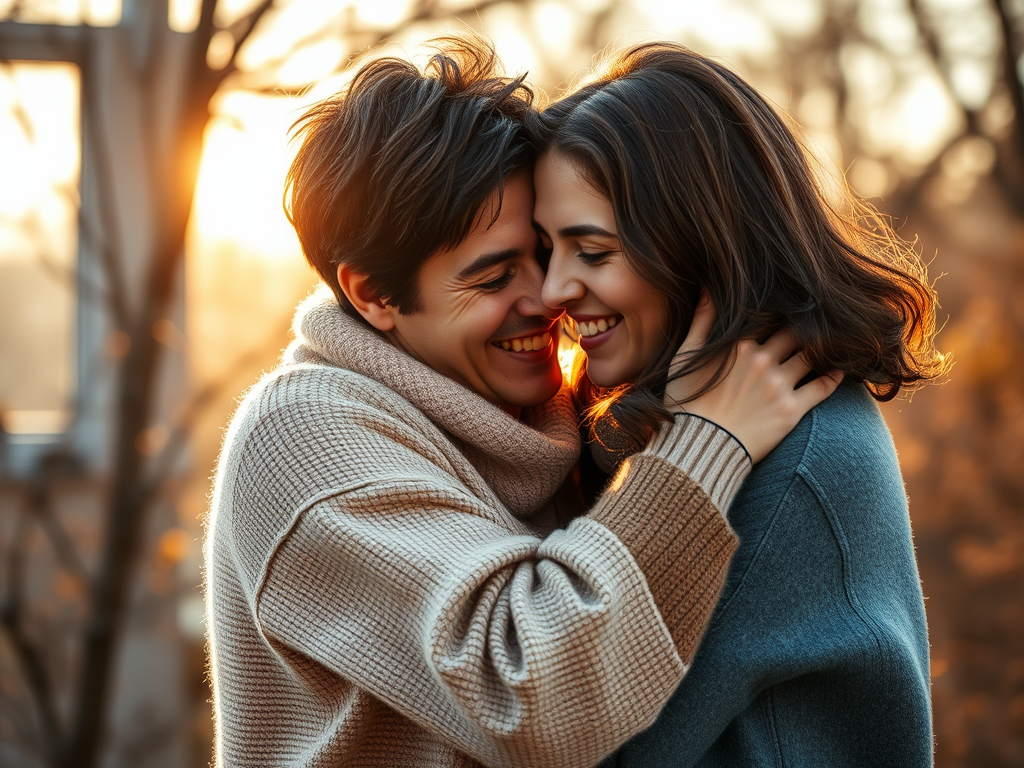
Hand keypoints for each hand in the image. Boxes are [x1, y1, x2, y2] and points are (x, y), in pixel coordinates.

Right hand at [663, 292, 842, 462]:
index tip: (788, 307)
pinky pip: (822, 387)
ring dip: (821, 348)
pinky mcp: (792, 411)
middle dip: (803, 326)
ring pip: (811, 355)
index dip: (779, 311)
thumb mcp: (684, 357)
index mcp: (738, 345)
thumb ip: (701, 321)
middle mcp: (762, 361)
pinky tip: (839, 370)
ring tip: (829, 344)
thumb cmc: (686, 403)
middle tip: (814, 322)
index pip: (768, 317)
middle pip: (794, 332)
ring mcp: (779, 386)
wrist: (698, 449)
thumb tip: (709, 288)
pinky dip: (833, 377)